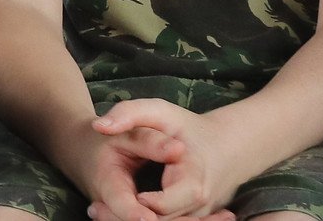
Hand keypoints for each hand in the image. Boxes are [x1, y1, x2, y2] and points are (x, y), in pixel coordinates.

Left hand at [91, 99, 237, 220]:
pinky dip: (147, 220)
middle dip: (128, 217)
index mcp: (194, 178)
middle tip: (94, 209)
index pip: (166, 205)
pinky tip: (116, 214)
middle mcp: (199, 203)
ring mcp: (199, 215)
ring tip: (99, 211)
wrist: (228, 146)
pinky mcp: (196, 219)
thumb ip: (129, 114)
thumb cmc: (188, 127)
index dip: (140, 205)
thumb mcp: (159, 111)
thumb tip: (99, 126)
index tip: (117, 194)